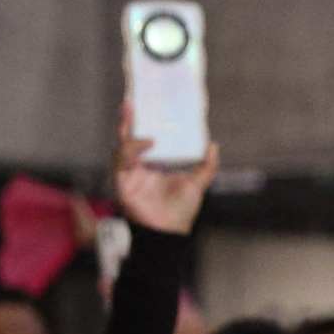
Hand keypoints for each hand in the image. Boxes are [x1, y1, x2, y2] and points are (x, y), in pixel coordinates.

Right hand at [113, 102, 218, 235]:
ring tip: (144, 131)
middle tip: (130, 102)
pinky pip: (120, 162)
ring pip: (121, 148)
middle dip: (127, 121)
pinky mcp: (122, 183)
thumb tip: (213, 145)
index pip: (143, 139)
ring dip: (129, 135)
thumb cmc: (181, 210)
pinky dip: (131, 151)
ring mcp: (128, 175)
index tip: (144, 106)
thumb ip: (207, 166)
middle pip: (127, 139)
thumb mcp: (198, 182)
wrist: (170, 231)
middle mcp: (138, 167)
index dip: (142, 124)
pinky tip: (146, 144)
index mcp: (152, 164)